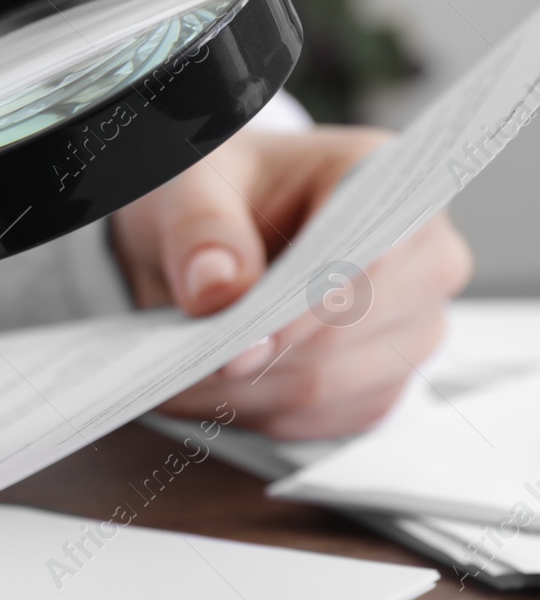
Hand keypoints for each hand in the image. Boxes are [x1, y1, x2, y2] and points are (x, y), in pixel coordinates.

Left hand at [112, 126, 472, 439]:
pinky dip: (257, 411)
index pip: (370, 254)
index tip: (242, 340)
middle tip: (184, 363)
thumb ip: (201, 229)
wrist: (217, 226)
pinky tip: (205, 391)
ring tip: (178, 376)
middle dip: (263, 356)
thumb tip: (216, 291)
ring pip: (333, 386)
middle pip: (353, 331)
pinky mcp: (381, 381)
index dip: (307, 306)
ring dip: (247, 392)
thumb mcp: (190, 185)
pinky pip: (322, 418)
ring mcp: (410, 327)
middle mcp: (420, 257)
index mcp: (385, 180)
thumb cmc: (220, 191)